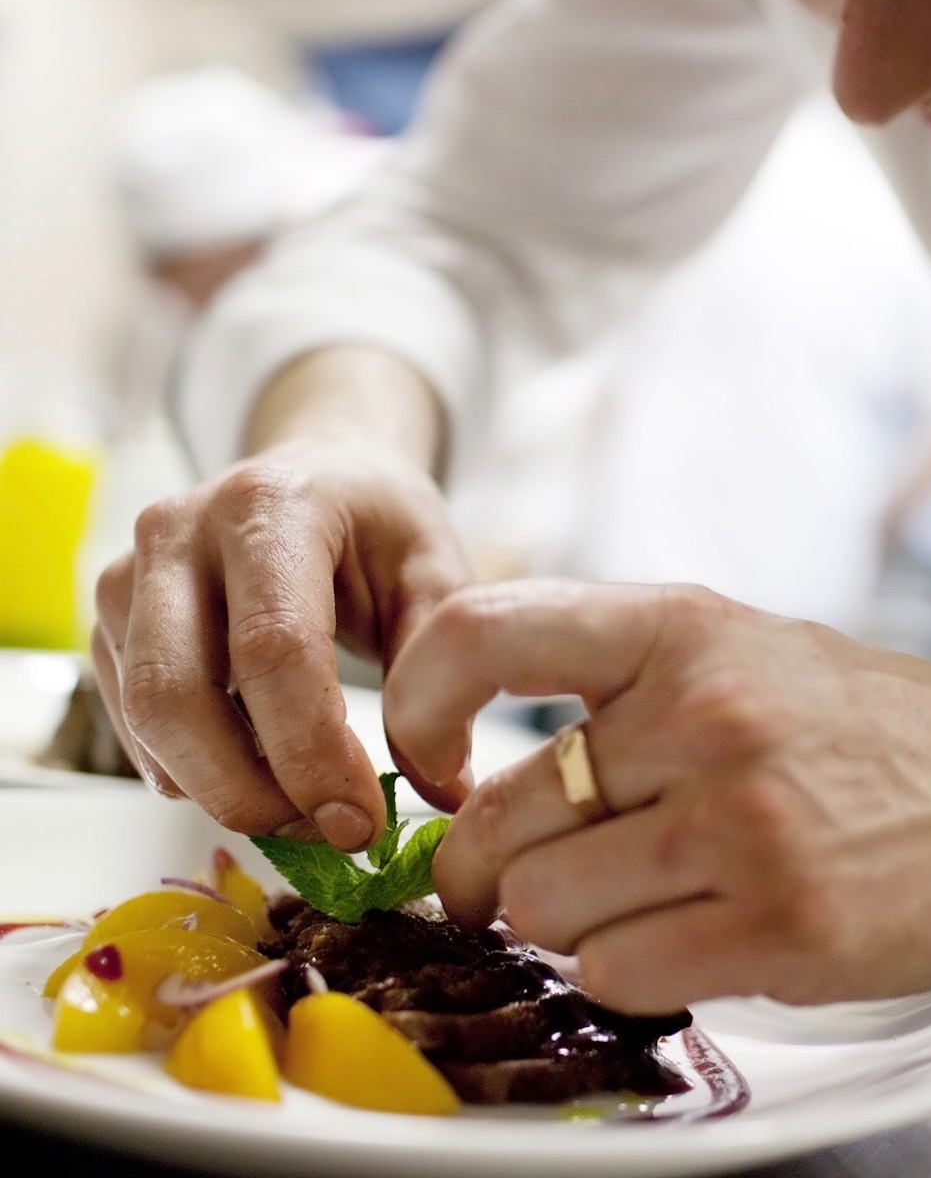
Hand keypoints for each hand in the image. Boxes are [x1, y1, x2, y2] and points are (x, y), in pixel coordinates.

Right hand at [91, 437, 473, 851]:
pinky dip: (193, 769)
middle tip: (327, 836)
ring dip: (221, 789)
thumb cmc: (379, 523)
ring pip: (146, 720)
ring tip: (304, 807)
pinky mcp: (111, 619)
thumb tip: (442, 791)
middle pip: (179, 697)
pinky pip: (133, 721)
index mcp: (270, 508)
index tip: (359, 824)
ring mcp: (128, 575)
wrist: (317, 472)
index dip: (311, 753)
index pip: (273, 649)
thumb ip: (435, 675)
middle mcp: (177, 532)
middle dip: (251, 793)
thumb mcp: (434, 573)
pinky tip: (258, 769)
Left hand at [383, 578, 930, 1013]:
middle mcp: (702, 717)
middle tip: (509, 880)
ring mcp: (743, 824)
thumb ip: (608, 681)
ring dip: (565, 922)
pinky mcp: (782, 926)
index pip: (482, 632)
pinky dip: (623, 967)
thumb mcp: (731, 649)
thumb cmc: (851, 722)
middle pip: (499, 822)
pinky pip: (616, 971)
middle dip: (485, 869)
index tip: (428, 760)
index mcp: (676, 630)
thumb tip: (470, 758)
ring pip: (545, 908)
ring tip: (628, 900)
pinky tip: (679, 936)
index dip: (417, 702)